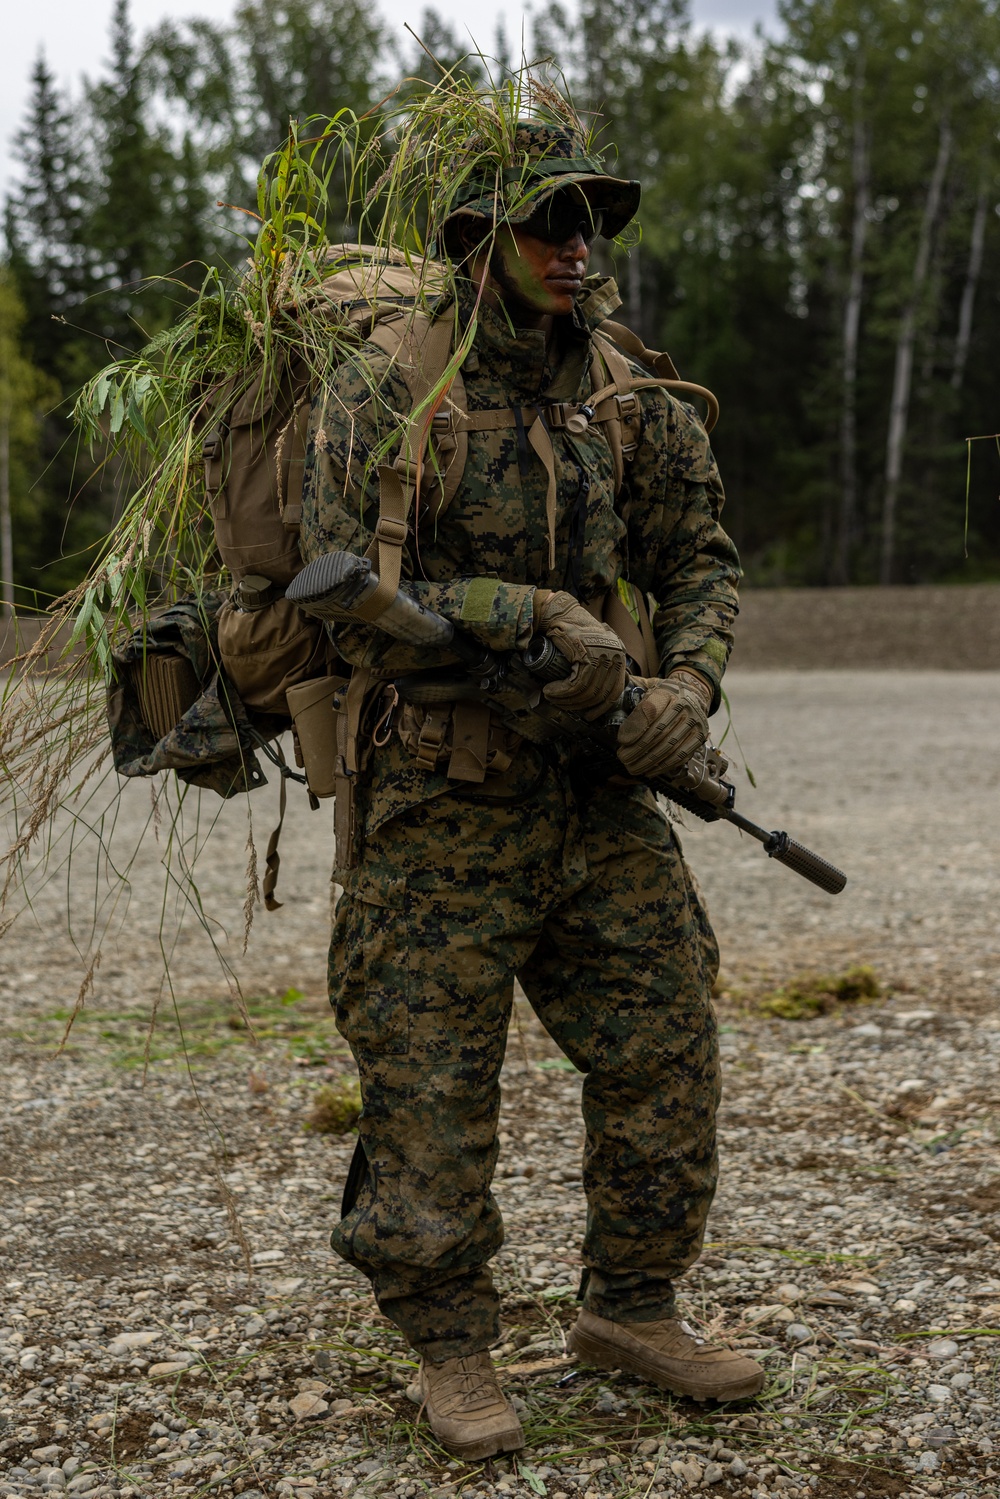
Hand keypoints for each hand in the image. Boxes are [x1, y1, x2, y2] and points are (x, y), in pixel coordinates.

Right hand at [533, 590, 626, 719]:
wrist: (557, 612)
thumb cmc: (571, 631)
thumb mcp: (591, 648)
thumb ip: (599, 664)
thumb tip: (597, 693)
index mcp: (619, 655)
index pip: (615, 690)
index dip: (601, 707)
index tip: (589, 715)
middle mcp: (615, 654)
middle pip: (600, 693)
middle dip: (580, 706)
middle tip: (564, 707)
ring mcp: (602, 653)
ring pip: (587, 690)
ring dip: (567, 700)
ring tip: (553, 697)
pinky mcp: (586, 654)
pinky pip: (576, 684)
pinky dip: (562, 692)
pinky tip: (551, 691)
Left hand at [616, 668, 712, 778]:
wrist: (692, 697)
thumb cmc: (664, 700)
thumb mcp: (648, 697)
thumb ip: (636, 714)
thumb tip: (624, 740)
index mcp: (668, 693)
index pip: (650, 709)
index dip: (636, 726)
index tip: (622, 741)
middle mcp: (685, 707)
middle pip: (659, 732)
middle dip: (638, 749)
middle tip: (623, 759)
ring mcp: (695, 723)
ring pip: (669, 747)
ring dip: (649, 761)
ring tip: (633, 768)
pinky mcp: (699, 737)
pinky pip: (680, 756)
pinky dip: (663, 766)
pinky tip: (650, 771)